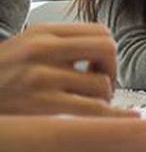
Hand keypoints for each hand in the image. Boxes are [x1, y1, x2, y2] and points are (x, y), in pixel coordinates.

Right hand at [0, 23, 134, 116]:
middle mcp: (42, 49)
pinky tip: (117, 119)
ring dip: (102, 99)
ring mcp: (41, 77)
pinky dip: (111, 116)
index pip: (100, 32)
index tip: (98, 67)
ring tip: (84, 105)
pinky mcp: (42, 104)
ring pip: (102, 84)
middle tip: (100, 86)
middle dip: (112, 70)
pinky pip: (94, 109)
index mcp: (41, 33)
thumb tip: (102, 54)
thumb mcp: (22, 49)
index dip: (107, 52)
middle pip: (108, 49)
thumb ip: (57, 47)